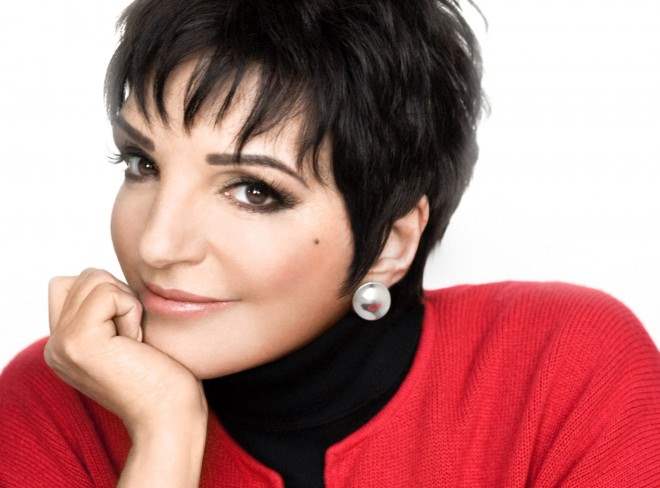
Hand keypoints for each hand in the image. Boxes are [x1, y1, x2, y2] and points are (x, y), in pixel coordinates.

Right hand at [45, 267, 207, 437]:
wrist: (170, 416)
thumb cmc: (163, 378)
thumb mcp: (126, 337)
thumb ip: (105, 312)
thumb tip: (107, 279)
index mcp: (64, 345)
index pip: (71, 283)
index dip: (110, 294)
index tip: (128, 334)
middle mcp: (54, 346)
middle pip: (85, 276)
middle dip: (121, 296)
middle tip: (133, 340)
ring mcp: (62, 344)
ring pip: (95, 278)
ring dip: (127, 304)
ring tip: (133, 343)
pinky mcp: (79, 341)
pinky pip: (109, 292)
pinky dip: (131, 310)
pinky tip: (135, 344)